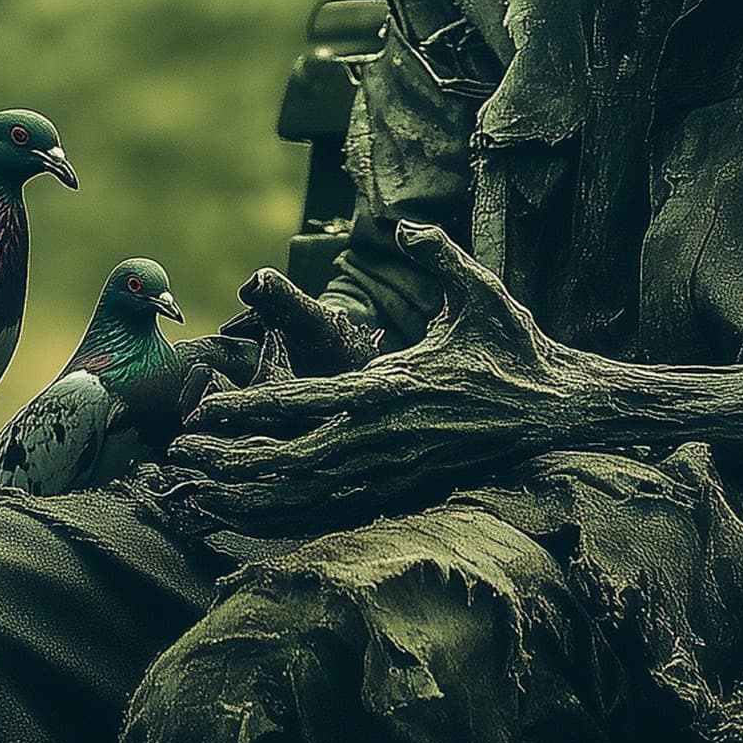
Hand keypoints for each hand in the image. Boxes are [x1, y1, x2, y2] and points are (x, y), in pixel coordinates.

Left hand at [158, 227, 590, 539]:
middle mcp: (388, 438)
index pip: (303, 405)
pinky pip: (337, 512)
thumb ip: (438, 252)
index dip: (246, 411)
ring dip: (251, 498)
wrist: (563, 411)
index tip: (201, 413)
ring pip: (308, 497)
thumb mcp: (480, 291)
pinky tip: (255, 519)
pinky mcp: (408, 489)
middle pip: (290, 462)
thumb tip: (405, 224)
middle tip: (180, 458)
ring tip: (198, 495)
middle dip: (230, 462)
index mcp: (393, 389)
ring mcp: (397, 471)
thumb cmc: (518, 349)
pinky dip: (290, 519)